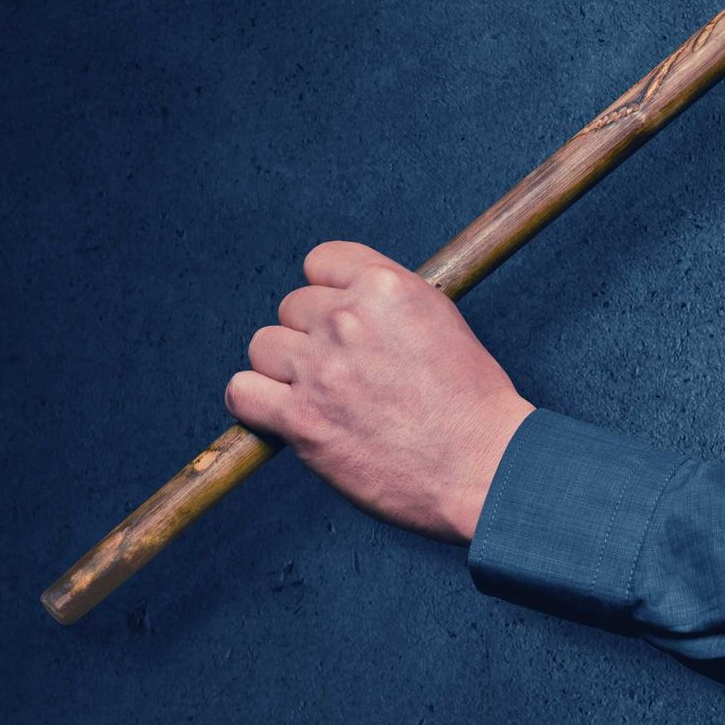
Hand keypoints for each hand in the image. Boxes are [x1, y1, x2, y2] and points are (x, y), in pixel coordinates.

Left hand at [226, 241, 534, 544]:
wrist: (483, 464)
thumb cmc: (471, 401)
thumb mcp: (441, 321)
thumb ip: (389, 303)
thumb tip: (346, 300)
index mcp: (388, 287)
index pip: (322, 261)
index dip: (329, 290)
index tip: (340, 316)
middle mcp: (349, 319)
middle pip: (292, 306)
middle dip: (312, 334)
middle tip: (343, 368)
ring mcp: (321, 368)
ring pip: (264, 346)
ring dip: (284, 368)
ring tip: (319, 392)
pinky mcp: (301, 419)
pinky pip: (242, 392)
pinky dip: (256, 403)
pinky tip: (283, 413)